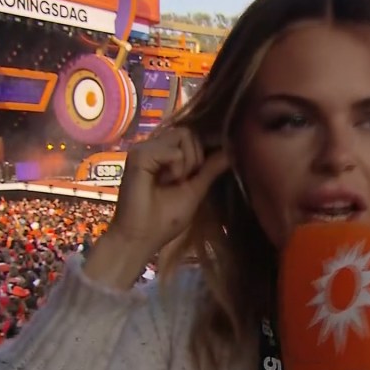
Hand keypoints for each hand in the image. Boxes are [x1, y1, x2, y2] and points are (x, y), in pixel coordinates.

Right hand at [86, 127, 228, 286]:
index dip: (205, 149)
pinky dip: (176, 167)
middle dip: (196, 158)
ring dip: (187, 163)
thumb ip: (210, 169)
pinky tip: (163, 182)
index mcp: (165, 154)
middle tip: (182, 181)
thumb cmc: (165, 219)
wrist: (141, 237)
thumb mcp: (195, 190)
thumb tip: (230, 151)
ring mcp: (145, 148)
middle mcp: (154, 146)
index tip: (203, 170)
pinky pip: (174, 150)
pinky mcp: (139, 154)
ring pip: (185, 135)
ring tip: (172, 182)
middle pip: (191, 132)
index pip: (193, 136)